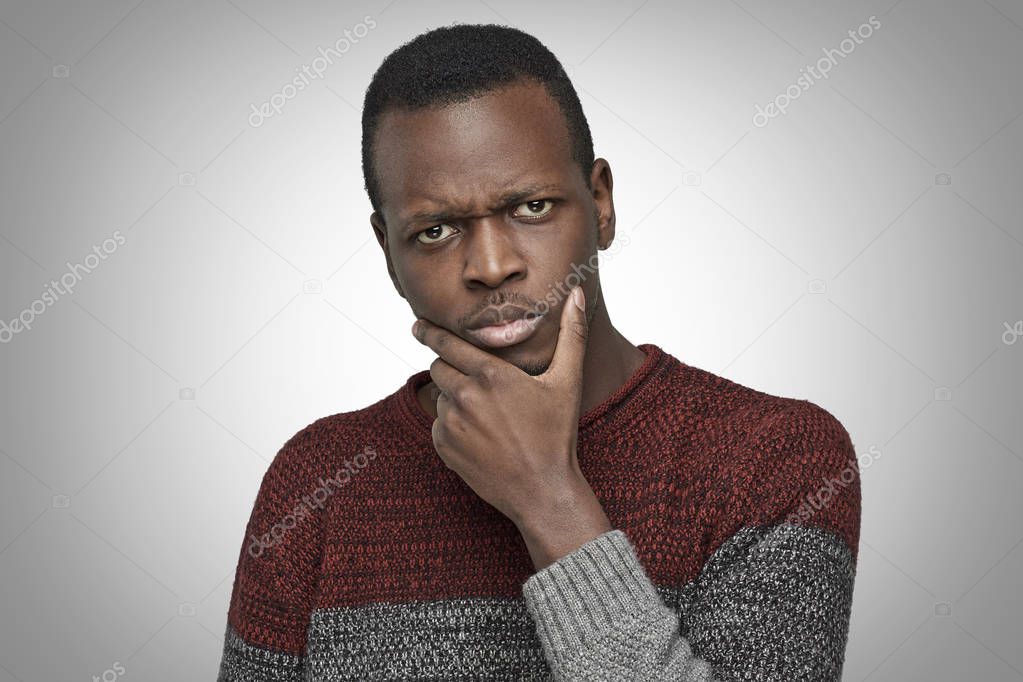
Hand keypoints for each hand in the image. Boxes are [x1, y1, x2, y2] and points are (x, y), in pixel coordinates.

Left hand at [412, 286, 611, 566]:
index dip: (429, 332)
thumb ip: (571, 334)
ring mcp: (451, 424)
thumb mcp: (567, 382)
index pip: (446, 343)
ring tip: (487, 415)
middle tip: (475, 380)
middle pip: (439, 367)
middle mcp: (465, 396)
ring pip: (440, 396)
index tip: (418, 326)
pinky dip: (452, 424)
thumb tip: (577, 294)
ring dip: (455, 398)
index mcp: (490, 374)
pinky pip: (438, 424)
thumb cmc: (557, 435)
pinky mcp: (444, 447)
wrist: (542, 490)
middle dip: (451, 367)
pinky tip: (480, 435)